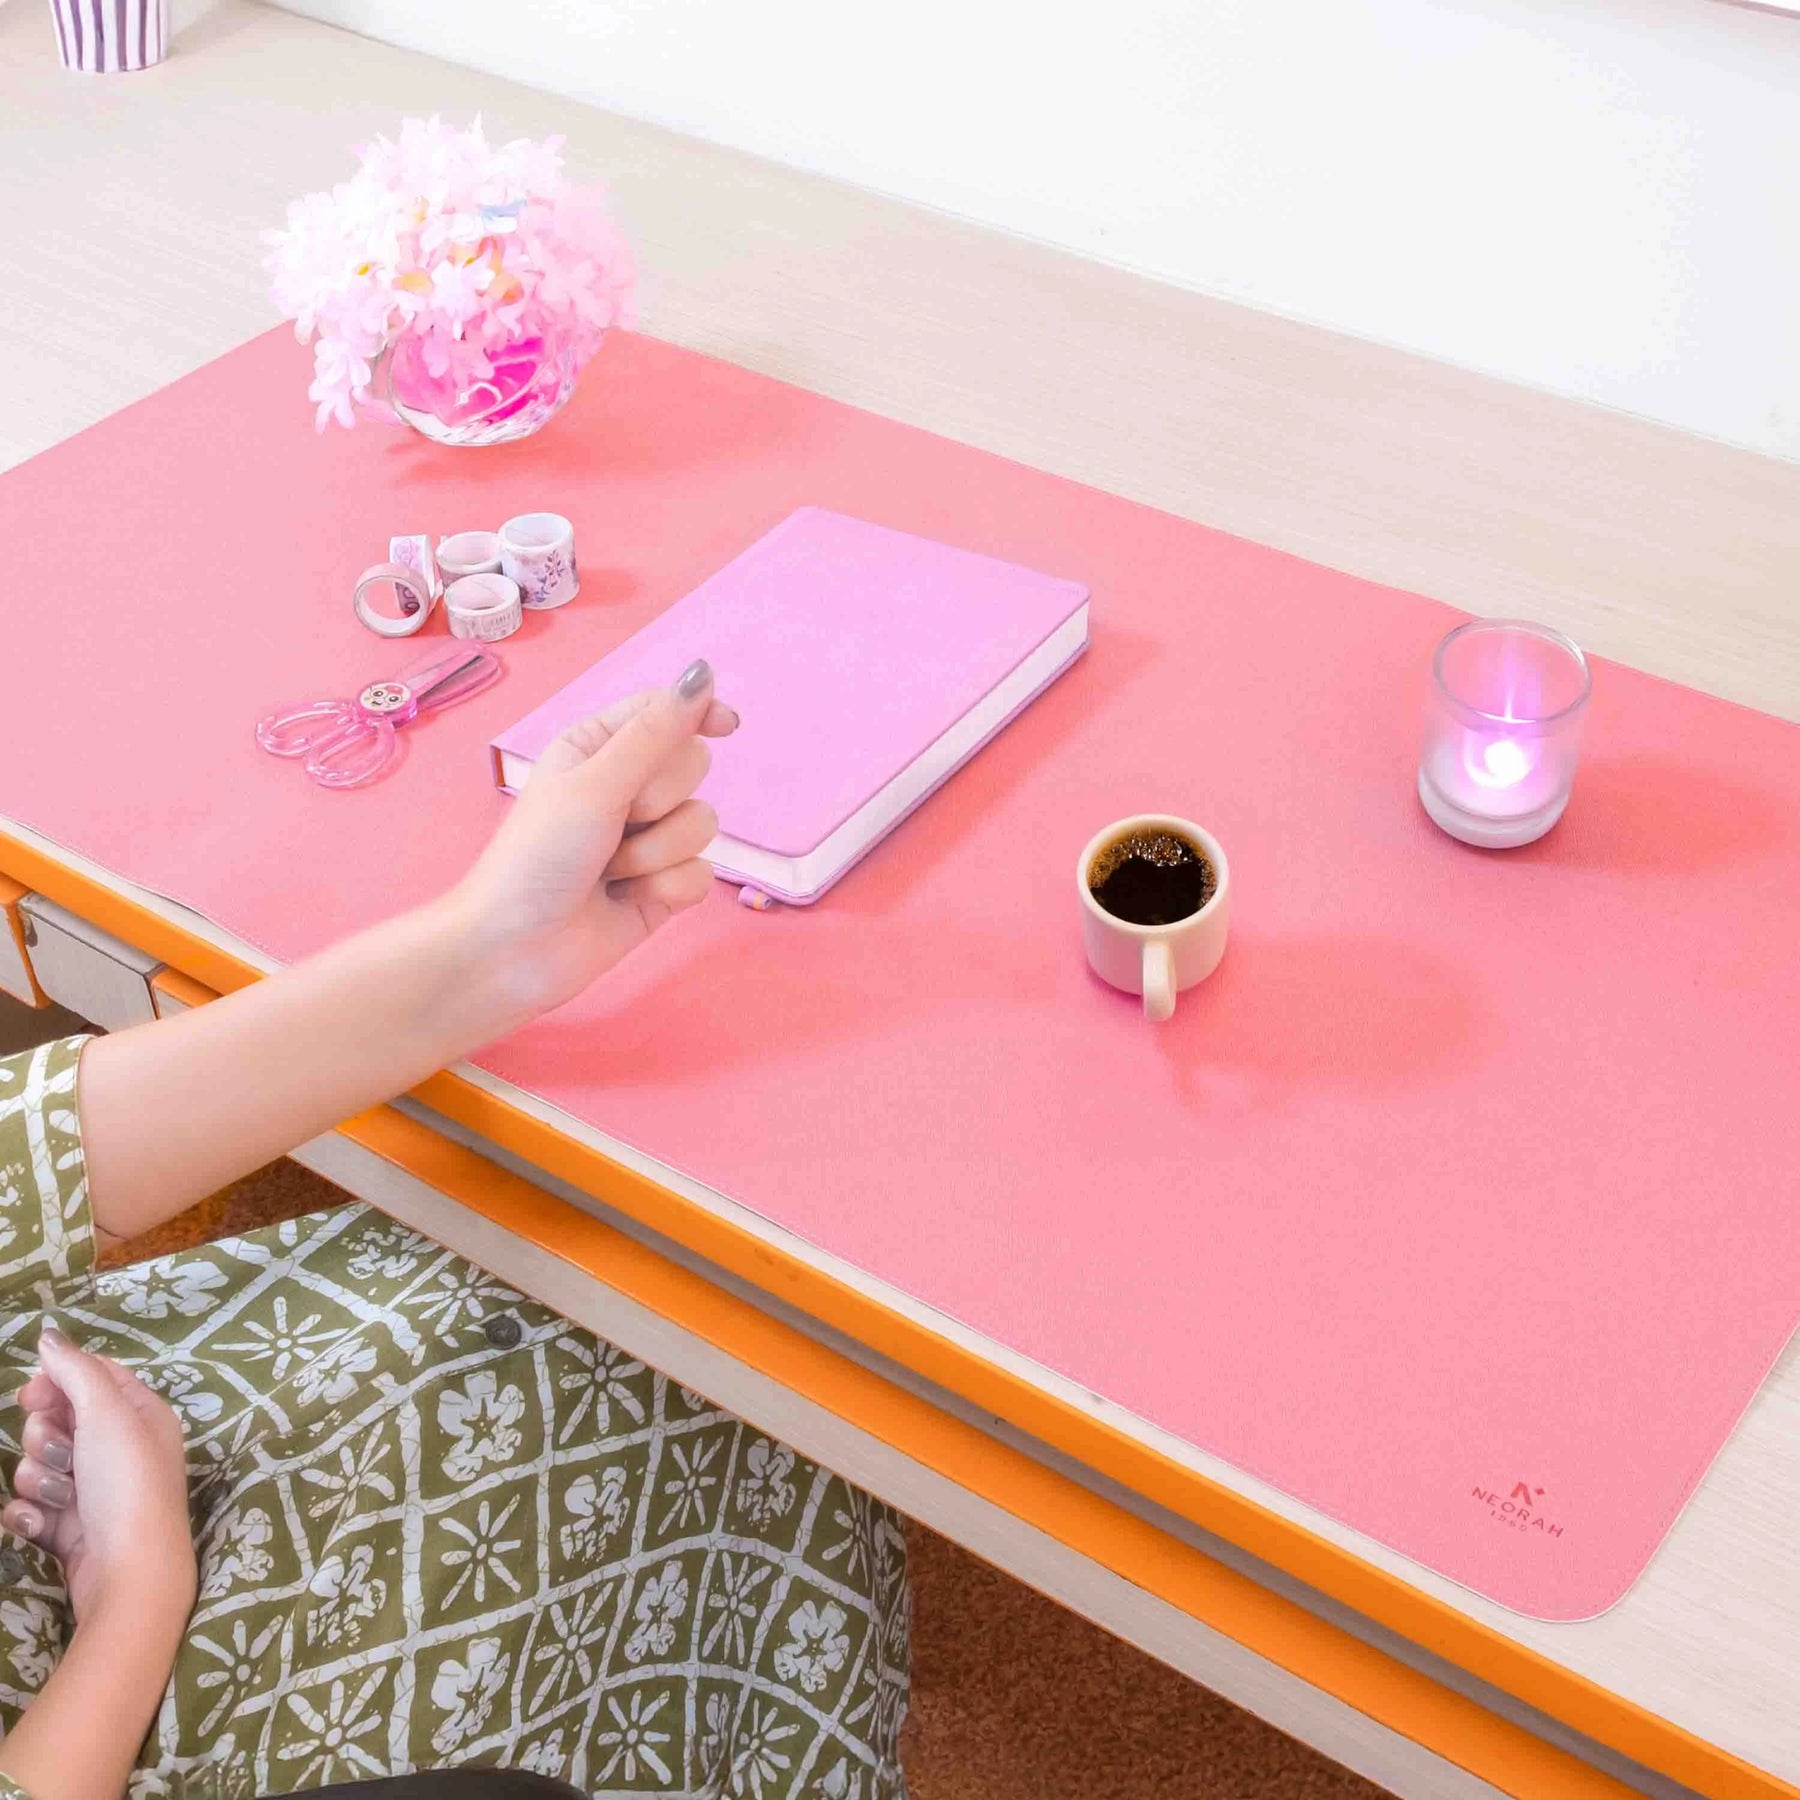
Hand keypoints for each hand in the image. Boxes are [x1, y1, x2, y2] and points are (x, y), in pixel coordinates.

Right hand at [3, 1324, 196, 1629]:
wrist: (129, 1573)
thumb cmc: (127, 1485)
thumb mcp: (107, 1414)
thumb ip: (76, 1370)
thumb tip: (49, 1336)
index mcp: (141, 1414)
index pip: (93, 1378)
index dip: (58, 1383)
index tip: (31, 1396)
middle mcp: (122, 1448)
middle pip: (58, 1421)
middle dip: (45, 1438)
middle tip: (61, 1455)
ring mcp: (95, 1489)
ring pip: (39, 1465)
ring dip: (39, 1479)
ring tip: (62, 1497)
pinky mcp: (71, 1528)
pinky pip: (32, 1507)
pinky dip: (30, 1514)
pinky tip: (40, 1525)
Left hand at [450, 658, 737, 1022]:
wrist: (512, 951)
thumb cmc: (535, 859)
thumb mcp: (594, 785)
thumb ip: (654, 733)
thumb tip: (701, 674)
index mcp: (597, 747)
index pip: (666, 711)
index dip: (699, 713)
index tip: (727, 726)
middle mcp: (624, 788)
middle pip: (693, 767)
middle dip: (661, 799)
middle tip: (616, 823)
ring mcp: (646, 840)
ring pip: (702, 823)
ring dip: (657, 852)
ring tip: (611, 872)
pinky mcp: (661, 886)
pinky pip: (701, 873)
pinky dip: (667, 888)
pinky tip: (627, 900)